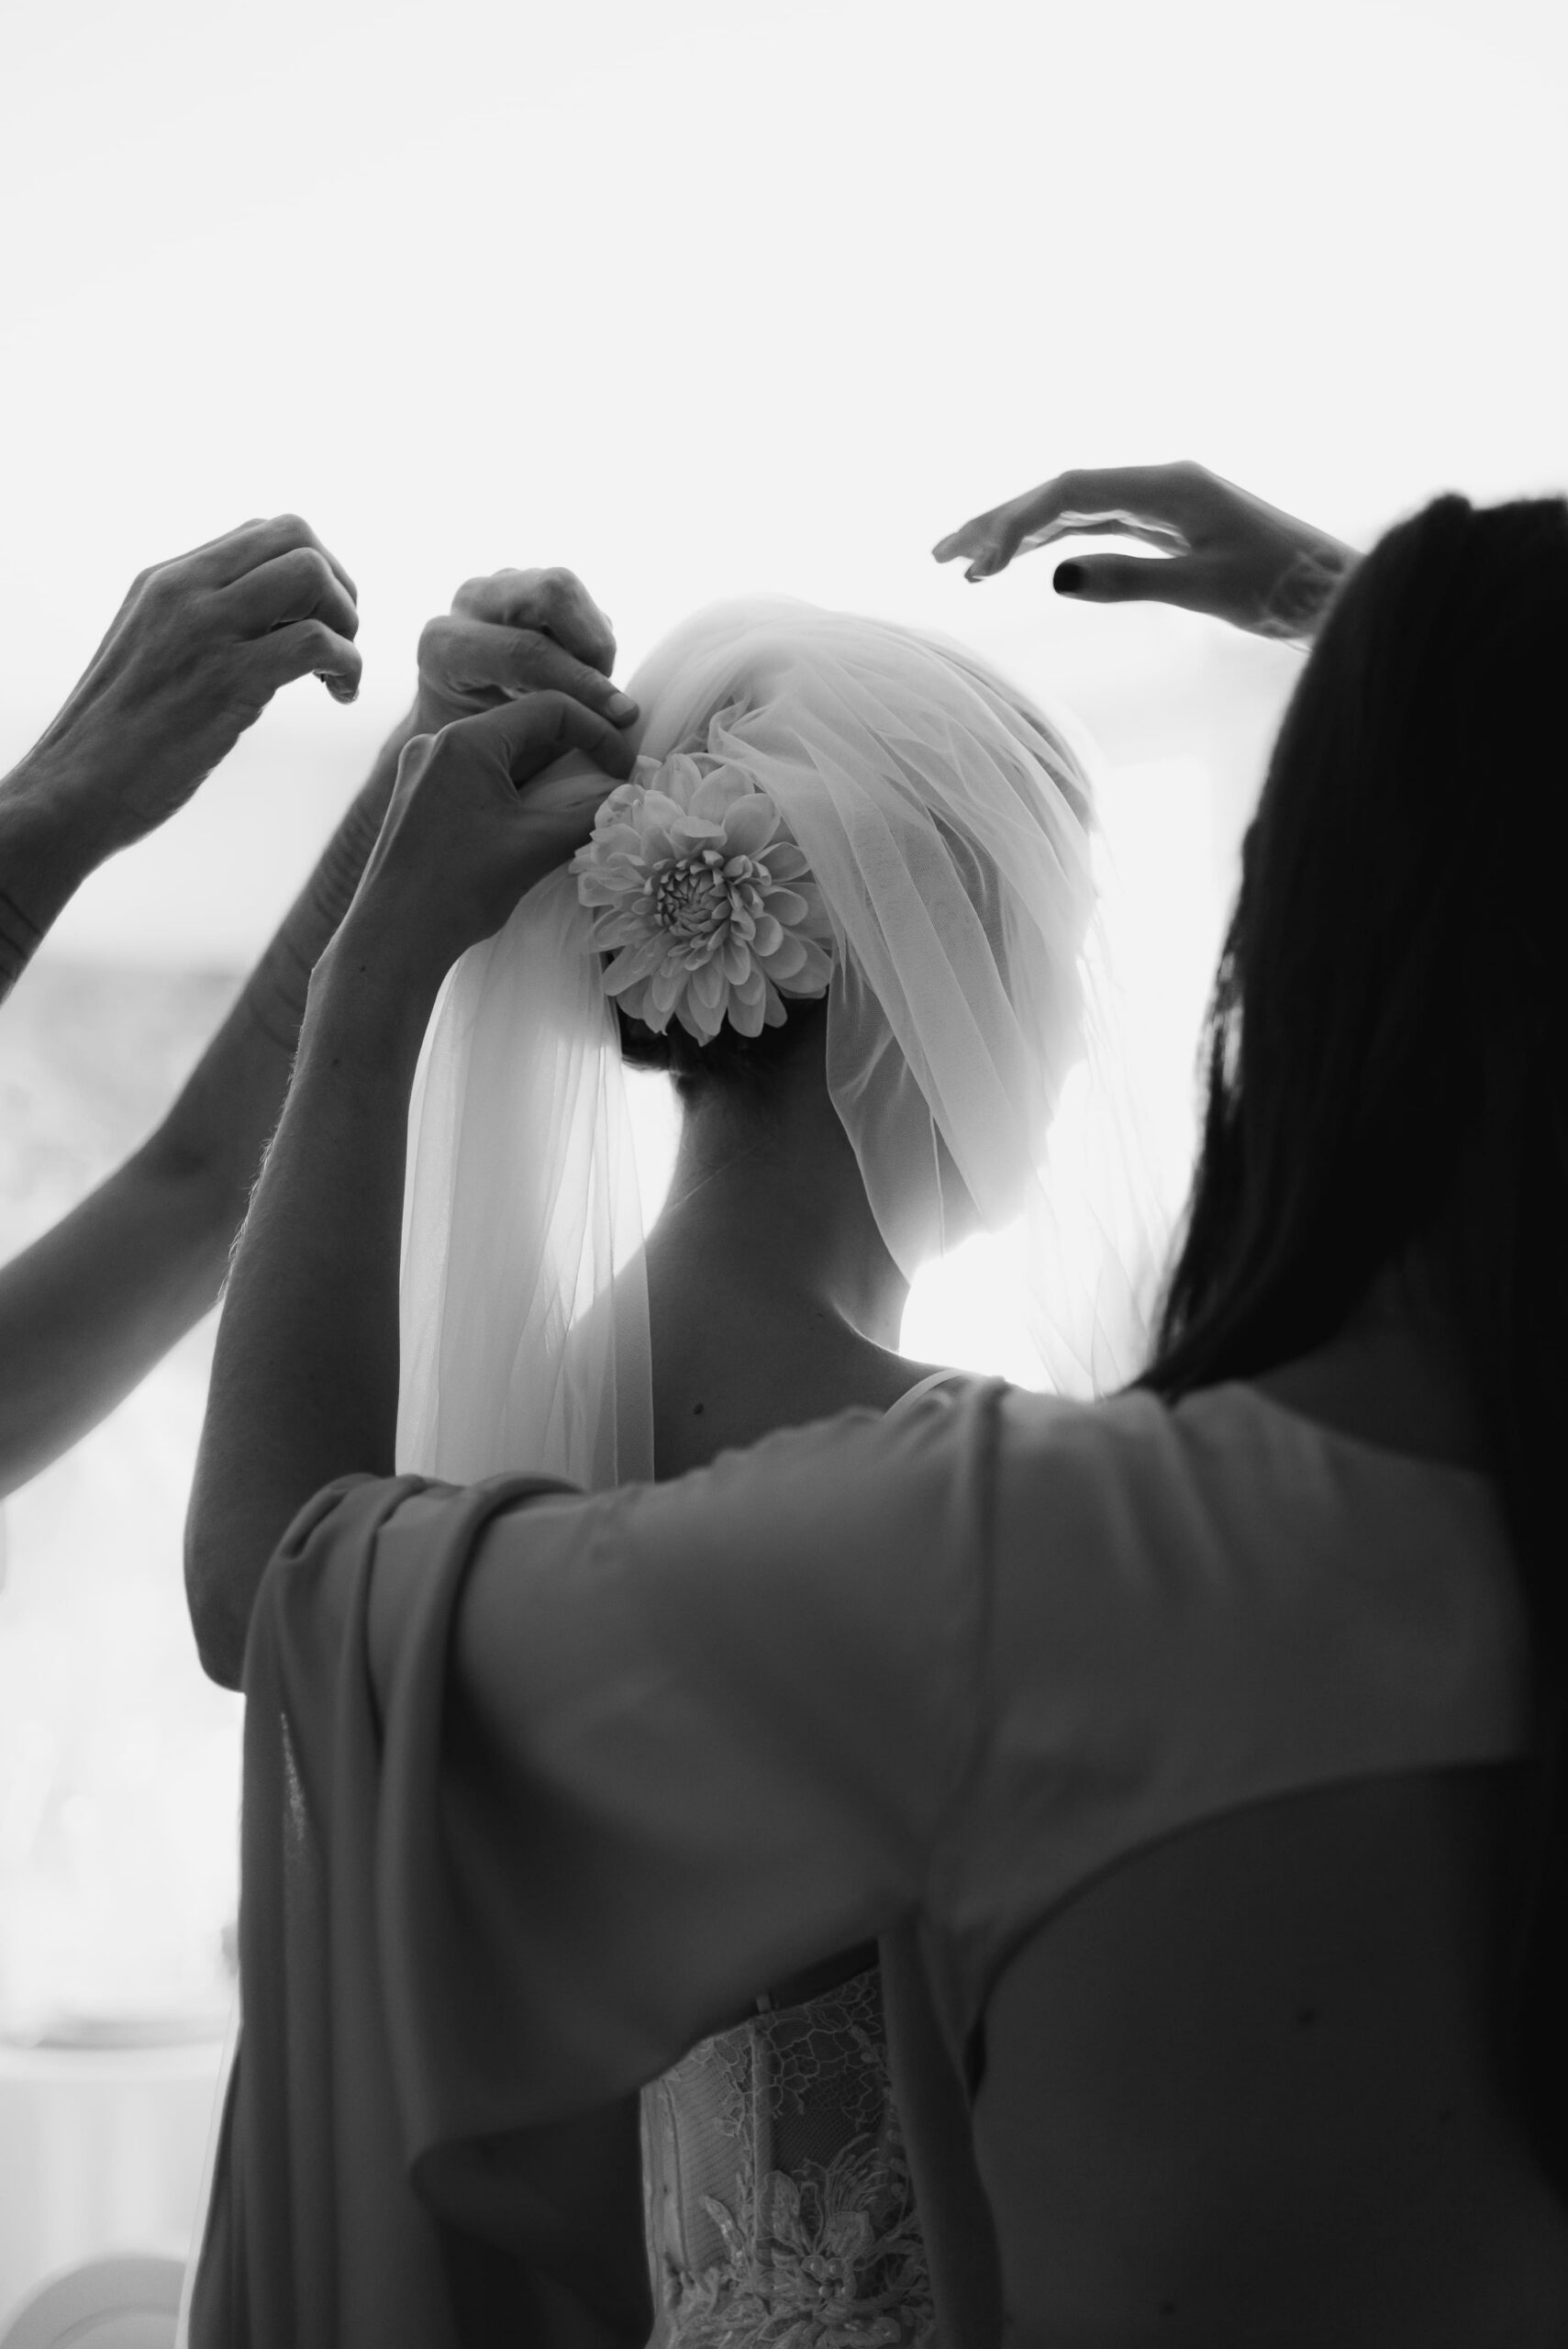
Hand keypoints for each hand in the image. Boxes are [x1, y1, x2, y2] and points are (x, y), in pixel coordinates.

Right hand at [16, 514, 361, 853]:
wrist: (75, 790)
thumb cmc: (119, 739)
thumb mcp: (154, 654)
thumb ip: (204, 625)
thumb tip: (276, 622)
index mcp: (164, 578)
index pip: (261, 531)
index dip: (309, 571)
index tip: (313, 623)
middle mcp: (183, 588)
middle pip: (295, 534)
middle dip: (337, 586)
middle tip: (337, 641)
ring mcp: (204, 629)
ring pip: (311, 575)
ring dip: (346, 621)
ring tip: (336, 673)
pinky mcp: (226, 679)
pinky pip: (316, 642)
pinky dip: (348, 665)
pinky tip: (340, 696)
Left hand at [350, 693, 636, 977]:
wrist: (394, 938)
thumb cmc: (460, 890)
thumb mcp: (536, 847)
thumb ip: (590, 814)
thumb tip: (631, 797)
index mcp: (466, 741)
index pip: (549, 708)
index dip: (598, 732)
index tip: (624, 768)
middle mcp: (438, 742)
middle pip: (524, 729)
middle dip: (573, 755)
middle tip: (609, 786)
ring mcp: (424, 769)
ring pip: (502, 755)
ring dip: (546, 777)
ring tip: (578, 809)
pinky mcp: (419, 796)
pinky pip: (479, 778)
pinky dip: (516, 792)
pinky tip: (536, 825)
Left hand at [414, 566, 637, 734]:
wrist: (456, 723)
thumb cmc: (479, 751)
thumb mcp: (505, 752)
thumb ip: (548, 733)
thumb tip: (616, 725)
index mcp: (446, 647)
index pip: (528, 652)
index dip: (582, 683)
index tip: (623, 716)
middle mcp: (470, 603)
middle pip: (553, 592)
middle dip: (596, 643)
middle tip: (608, 694)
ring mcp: (499, 586)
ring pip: (569, 591)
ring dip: (596, 643)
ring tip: (592, 691)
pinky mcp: (526, 585)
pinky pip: (577, 605)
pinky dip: (592, 642)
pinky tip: (579, 676)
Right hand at [933, 462, 1357, 638]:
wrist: (1334, 588)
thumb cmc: (1283, 588)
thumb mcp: (1204, 588)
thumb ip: (1128, 579)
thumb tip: (1053, 574)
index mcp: (1170, 485)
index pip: (1072, 493)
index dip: (1016, 522)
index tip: (977, 565)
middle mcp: (1160, 483)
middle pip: (1061, 493)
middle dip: (998, 522)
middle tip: (939, 556)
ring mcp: (1161, 502)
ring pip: (1073, 510)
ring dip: (1017, 532)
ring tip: (963, 565)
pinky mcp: (1166, 525)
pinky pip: (1096, 526)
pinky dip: (1053, 541)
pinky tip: (1019, 559)